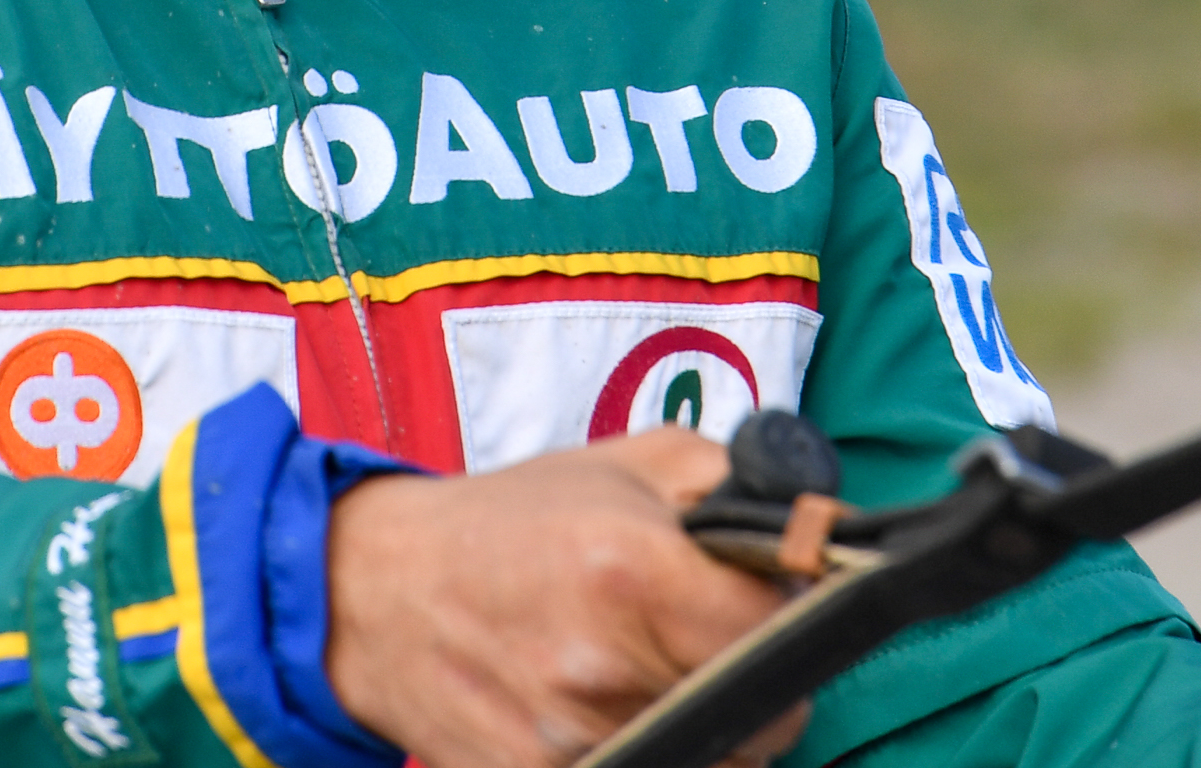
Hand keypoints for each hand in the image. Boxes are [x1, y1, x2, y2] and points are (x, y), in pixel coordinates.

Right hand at [327, 429, 807, 767]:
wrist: (378, 591)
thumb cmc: (511, 520)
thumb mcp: (630, 462)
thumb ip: (739, 484)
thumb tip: (823, 528)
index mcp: (636, 573)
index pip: (790, 631)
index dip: (799, 614)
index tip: (773, 599)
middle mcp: (607, 669)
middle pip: (768, 714)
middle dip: (763, 676)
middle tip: (714, 636)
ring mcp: (574, 743)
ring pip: (719, 761)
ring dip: (711, 721)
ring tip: (651, 666)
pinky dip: (661, 749)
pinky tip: (618, 705)